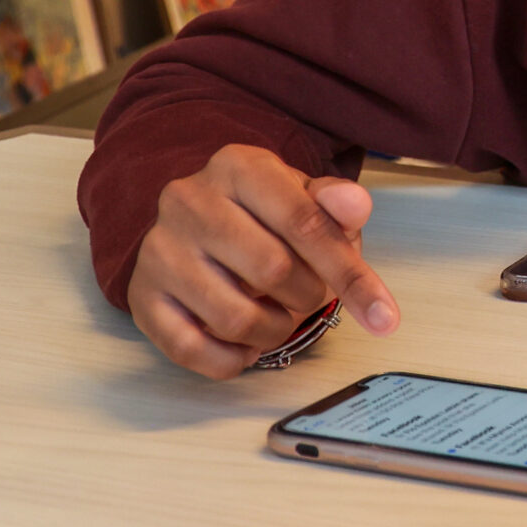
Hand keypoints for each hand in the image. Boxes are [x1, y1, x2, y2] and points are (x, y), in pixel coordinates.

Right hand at [125, 144, 399, 379]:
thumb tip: (355, 206)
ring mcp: (160, 250)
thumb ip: (336, 204)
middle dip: (308, 297)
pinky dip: (233, 359)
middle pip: (273, 271)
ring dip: (274, 331)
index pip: (304, 223)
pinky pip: (192, 350)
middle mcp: (190, 202)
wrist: (192, 218)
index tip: (385, 317)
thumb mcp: (304, 196)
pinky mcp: (141, 297)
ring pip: (235, 318)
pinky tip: (245, 343)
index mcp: (239, 166)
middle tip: (309, 295)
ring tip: (278, 316)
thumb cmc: (261, 211)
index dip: (351, 275)